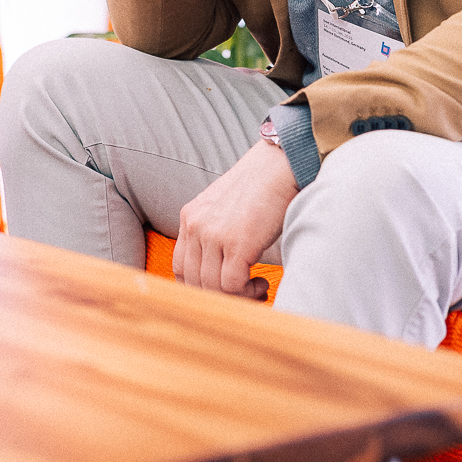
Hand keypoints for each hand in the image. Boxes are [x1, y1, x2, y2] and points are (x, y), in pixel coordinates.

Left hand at [173, 138, 297, 298]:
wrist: (281, 164)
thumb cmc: (261, 187)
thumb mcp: (224, 207)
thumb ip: (213, 230)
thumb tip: (219, 267)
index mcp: (190, 217)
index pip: (180, 267)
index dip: (199, 286)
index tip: (221, 292)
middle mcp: (196, 226)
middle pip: (193, 281)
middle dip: (218, 297)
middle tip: (243, 295)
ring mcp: (214, 234)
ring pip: (212, 288)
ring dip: (237, 297)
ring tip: (257, 289)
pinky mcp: (237, 243)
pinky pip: (233, 285)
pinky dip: (248, 293)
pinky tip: (263, 283)